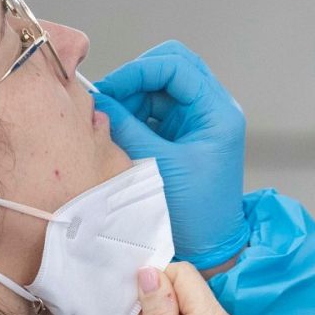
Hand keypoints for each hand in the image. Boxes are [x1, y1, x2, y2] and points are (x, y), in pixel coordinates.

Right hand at [96, 41, 247, 268]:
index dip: (138, 71)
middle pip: (170, 68)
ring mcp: (198, 121)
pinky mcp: (183, 135)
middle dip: (135, 80)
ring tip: (110, 121)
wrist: (211, 248)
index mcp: (217, 112)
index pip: (176, 66)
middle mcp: (211, 110)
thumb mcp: (158, 164)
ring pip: (159, 88)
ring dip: (132, 98)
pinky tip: (118, 130)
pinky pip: (155, 109)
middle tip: (109, 101)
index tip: (110, 90)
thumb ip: (127, 126)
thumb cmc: (195, 213)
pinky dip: (135, 114)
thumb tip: (97, 99)